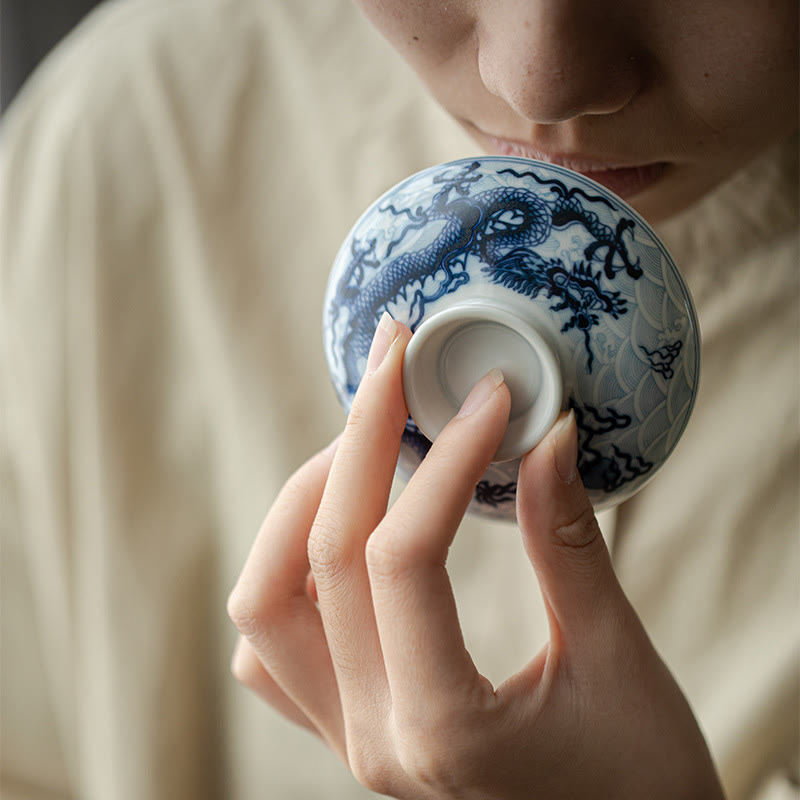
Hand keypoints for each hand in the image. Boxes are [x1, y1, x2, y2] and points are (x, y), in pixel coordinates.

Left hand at [227, 314, 724, 798]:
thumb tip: (545, 435)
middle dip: (359, 442)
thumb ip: (569, 543)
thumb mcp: (618, 658)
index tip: (492, 399)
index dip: (447, 457)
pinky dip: (289, 570)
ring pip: (266, 598)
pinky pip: (272, 645)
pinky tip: (343, 533)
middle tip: (398, 367)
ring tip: (364, 443)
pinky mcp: (349, 727)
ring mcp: (348, 735)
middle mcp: (373, 736)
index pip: (406, 556)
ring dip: (303, 503)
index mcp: (443, 728)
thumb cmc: (641, 781)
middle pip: (320, 556)